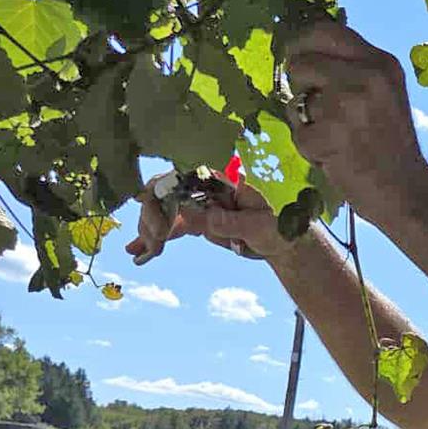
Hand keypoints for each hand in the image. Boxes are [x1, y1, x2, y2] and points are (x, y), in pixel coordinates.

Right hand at [128, 177, 289, 267]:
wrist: (286, 242)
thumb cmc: (284, 227)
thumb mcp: (265, 225)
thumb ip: (237, 222)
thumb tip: (209, 218)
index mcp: (225, 176)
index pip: (185, 175)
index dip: (164, 192)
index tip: (157, 217)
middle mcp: (208, 184)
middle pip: (167, 189)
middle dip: (153, 214)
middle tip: (153, 242)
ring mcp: (201, 201)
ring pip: (164, 208)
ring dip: (150, 229)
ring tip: (144, 253)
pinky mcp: (199, 218)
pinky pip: (173, 224)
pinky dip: (157, 238)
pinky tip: (141, 253)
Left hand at [283, 18, 427, 222]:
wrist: (407, 192)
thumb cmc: (392, 146)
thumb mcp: (384, 94)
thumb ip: (353, 71)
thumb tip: (304, 54)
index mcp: (381, 63)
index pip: (327, 32)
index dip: (302, 43)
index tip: (295, 57)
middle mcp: (366, 76)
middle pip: (301, 62)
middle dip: (298, 85)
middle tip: (313, 107)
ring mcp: (347, 104)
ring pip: (296, 101)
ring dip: (306, 123)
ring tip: (336, 140)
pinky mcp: (331, 133)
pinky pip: (298, 134)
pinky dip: (310, 151)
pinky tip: (335, 158)